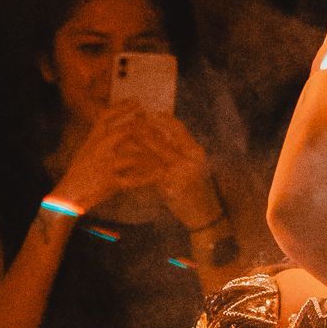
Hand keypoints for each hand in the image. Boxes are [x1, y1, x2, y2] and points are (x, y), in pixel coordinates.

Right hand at [51, 102, 167, 215]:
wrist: (68, 196)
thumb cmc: (80, 173)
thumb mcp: (87, 150)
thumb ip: (101, 138)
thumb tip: (118, 127)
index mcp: (92, 138)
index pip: (107, 115)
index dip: (122, 107)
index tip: (137, 101)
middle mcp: (98, 147)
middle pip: (127, 131)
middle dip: (147, 130)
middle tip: (160, 131)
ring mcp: (104, 164)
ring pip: (134, 156)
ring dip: (152, 157)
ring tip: (165, 157)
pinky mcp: (108, 182)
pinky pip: (134, 179)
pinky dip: (148, 178)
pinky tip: (159, 176)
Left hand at [135, 113, 222, 230]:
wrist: (204, 213)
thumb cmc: (196, 188)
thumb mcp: (191, 165)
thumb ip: (178, 150)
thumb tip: (159, 133)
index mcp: (196, 151)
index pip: (178, 128)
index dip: (163, 119)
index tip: (149, 114)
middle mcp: (189, 159)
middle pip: (163, 139)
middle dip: (144, 131)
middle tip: (129, 125)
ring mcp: (180, 172)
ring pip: (153, 154)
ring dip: (136, 147)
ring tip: (122, 143)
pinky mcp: (170, 186)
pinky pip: (149, 174)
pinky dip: (137, 169)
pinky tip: (125, 166)